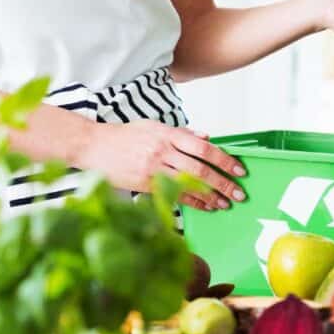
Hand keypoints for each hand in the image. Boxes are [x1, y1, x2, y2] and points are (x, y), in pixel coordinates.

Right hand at [75, 120, 245, 210]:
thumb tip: (207, 138)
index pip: (203, 148)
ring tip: (226, 203)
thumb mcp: (154, 127)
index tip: (239, 169)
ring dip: (211, 196)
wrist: (94, 146)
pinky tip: (206, 207)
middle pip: (200, 169)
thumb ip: (182, 133)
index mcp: (167, 135)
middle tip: (239, 193)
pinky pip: (174, 196)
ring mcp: (153, 170)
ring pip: (189, 185)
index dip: (224, 160)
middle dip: (223, 182)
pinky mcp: (145, 185)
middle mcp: (162, 152)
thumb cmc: (125, 136)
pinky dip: (193, 202)